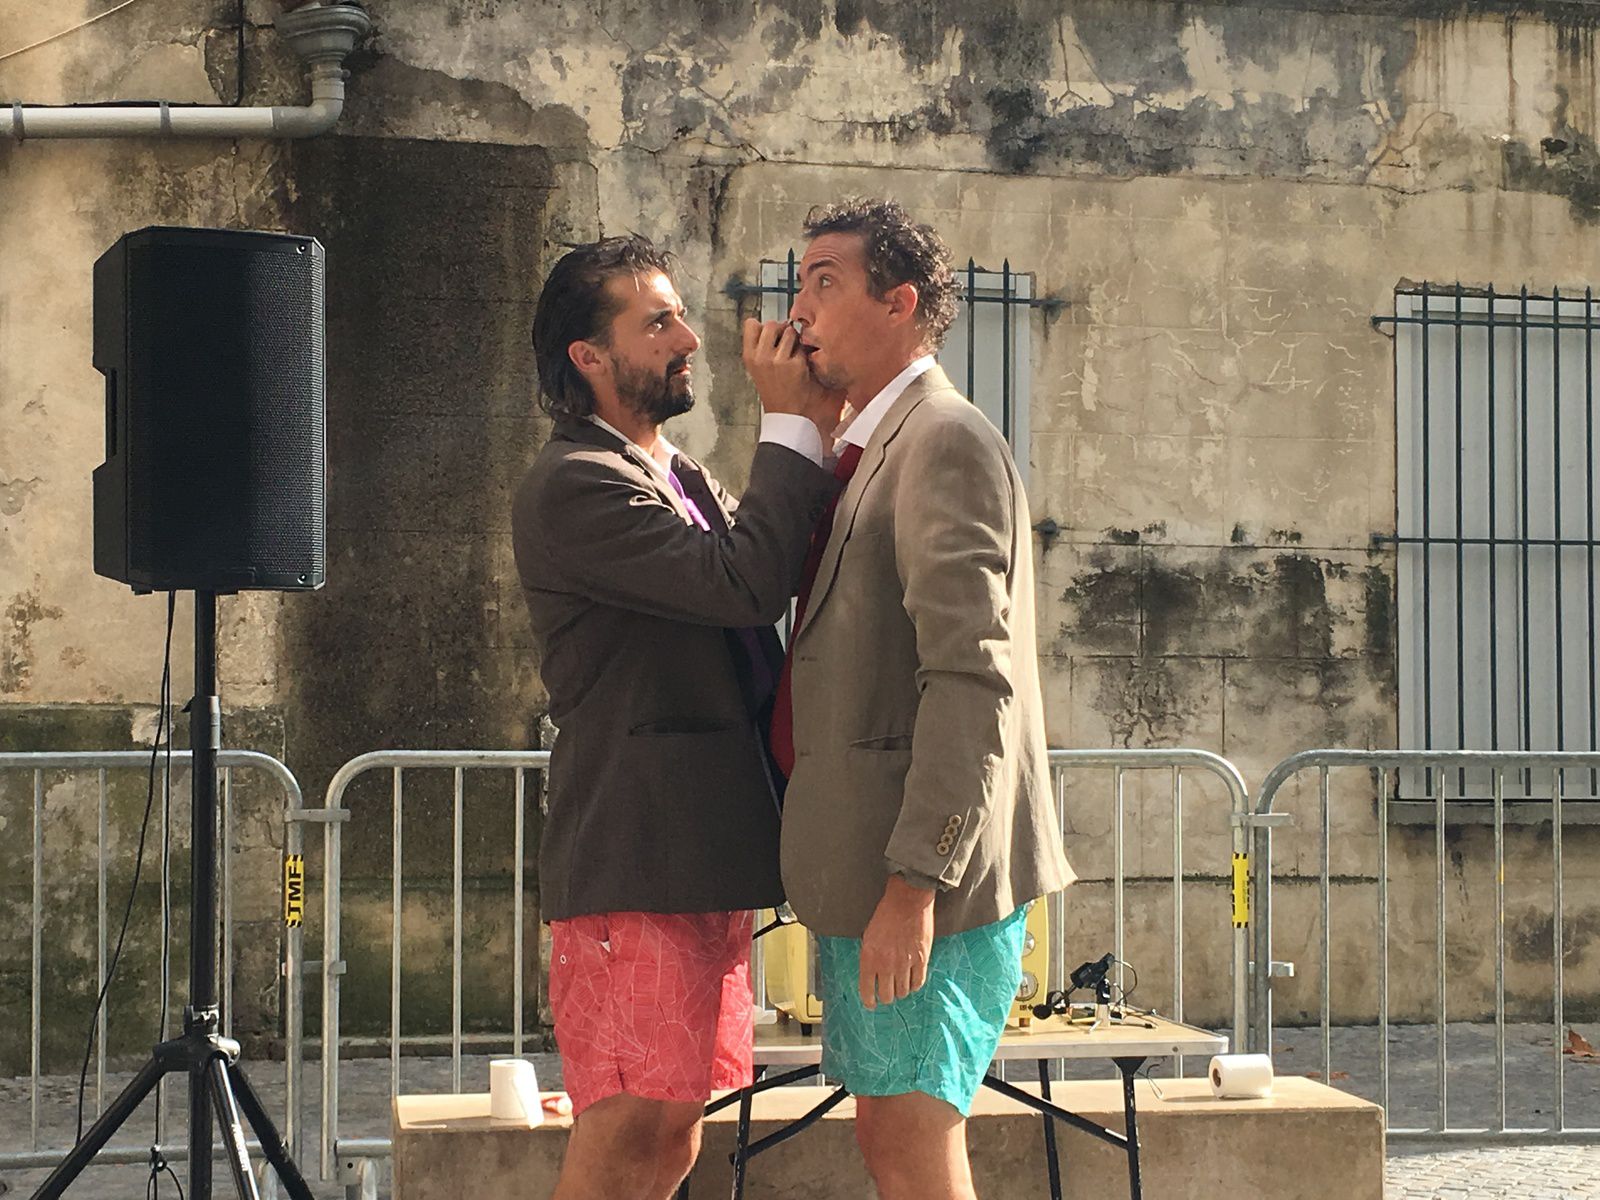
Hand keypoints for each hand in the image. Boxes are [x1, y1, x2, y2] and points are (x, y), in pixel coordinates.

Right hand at [742, 318, 845, 439]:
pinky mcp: (794, 365)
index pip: (751, 324)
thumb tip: (776, 324)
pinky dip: (803, 352)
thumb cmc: (774, 389)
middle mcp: (760, 357)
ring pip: (789, 331)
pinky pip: (802, 346)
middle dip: (781, 330)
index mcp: (749, 356)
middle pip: (771, 324)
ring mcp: (777, 361)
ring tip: (793, 354)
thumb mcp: (758, 367)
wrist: (785, 413)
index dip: (763, 327)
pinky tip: (800, 365)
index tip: (770, 336)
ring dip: (794, 339)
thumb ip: (761, 345)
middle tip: (785, 344)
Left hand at [858, 875, 934, 1009]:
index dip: (869, 1001)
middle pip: (887, 995)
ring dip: (901, 991)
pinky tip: (912, 981)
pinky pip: (918, 982)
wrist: (907, 901)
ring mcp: (905, 964)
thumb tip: (872, 975)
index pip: (867, 990)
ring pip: (903, 992)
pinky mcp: (921, 960)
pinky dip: (914, 985)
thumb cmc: (886, 915)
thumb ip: (870, 958)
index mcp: (869, 958)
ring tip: (900, 985)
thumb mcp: (869, 936)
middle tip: (888, 994)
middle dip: (886, 997)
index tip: (871, 1004)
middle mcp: (886, 964)